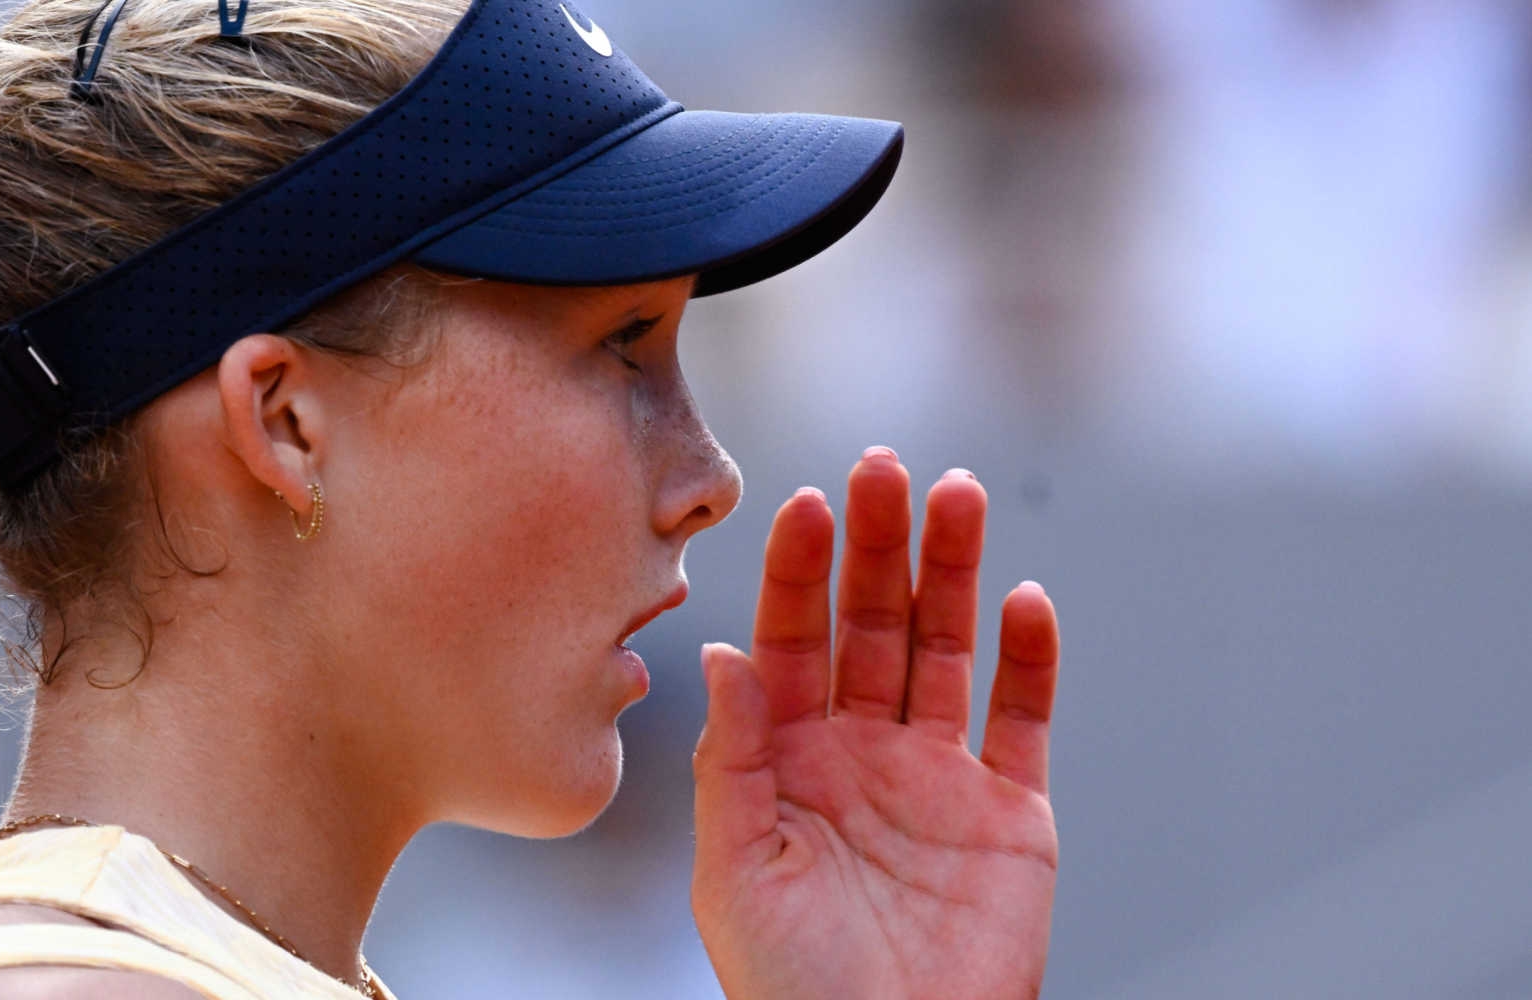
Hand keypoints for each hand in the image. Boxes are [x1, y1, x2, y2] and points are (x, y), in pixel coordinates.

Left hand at [690, 449, 1059, 999]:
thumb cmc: (789, 982)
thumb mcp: (735, 869)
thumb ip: (729, 758)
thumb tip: (719, 650)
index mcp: (786, 756)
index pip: (791, 639)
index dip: (799, 571)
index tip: (806, 501)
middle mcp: (861, 749)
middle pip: (873, 625)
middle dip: (877, 545)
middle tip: (884, 465)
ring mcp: (937, 776)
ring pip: (948, 650)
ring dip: (953, 572)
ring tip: (955, 494)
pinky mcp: (1009, 812)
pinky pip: (1022, 720)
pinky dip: (1031, 660)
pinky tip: (1025, 600)